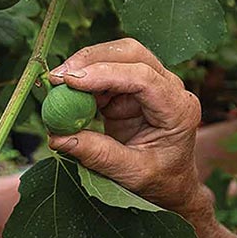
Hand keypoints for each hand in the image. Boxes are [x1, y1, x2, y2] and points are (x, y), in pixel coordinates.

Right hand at [46, 38, 205, 214]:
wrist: (171, 183)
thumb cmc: (160, 180)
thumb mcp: (132, 174)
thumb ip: (98, 154)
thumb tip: (57, 136)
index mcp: (179, 110)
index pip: (144, 78)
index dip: (106, 73)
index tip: (71, 80)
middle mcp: (171, 89)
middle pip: (133, 54)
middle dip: (92, 59)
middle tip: (57, 76)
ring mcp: (153, 84)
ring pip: (118, 57)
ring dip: (85, 68)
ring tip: (57, 88)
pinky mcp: (134, 88)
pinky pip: (106, 74)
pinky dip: (85, 81)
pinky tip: (68, 95)